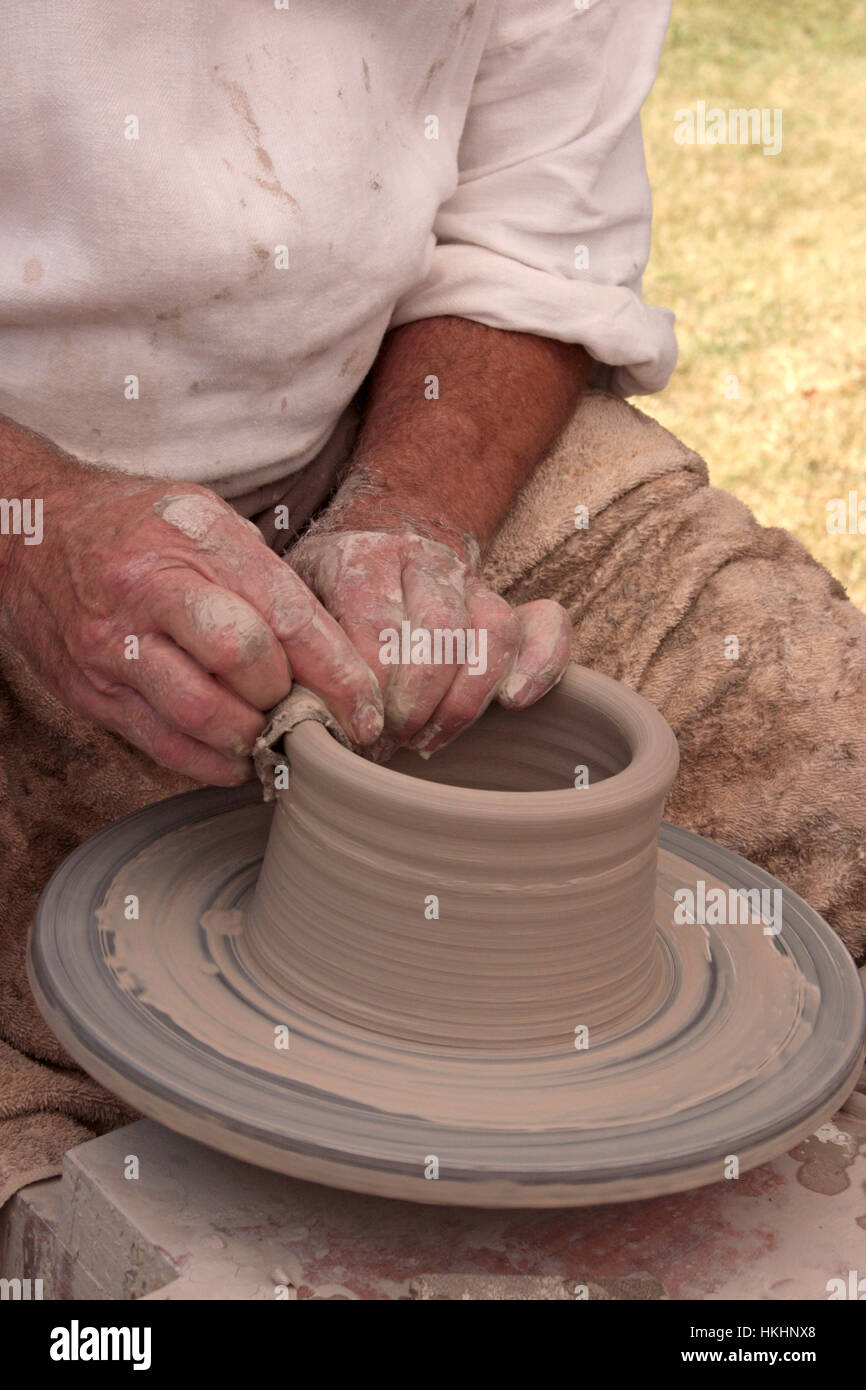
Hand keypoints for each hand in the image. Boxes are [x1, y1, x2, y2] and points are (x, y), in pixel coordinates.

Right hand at [0, 471, 383, 783]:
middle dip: (288, 698)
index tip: (365, 711)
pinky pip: (163, 743)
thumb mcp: (209, 521)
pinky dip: (212, 762)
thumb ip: (266, 579)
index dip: (336, 672)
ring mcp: (114, 645)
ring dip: (252, 738)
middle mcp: (150, 590)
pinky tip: (235, 756)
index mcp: (195, 540)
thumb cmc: (139, 528)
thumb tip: (335, 654)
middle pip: (242, 660)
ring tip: (272, 735)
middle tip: (309, 713)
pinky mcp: (91, 690)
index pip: (284, 614)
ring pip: (201, 713)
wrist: (35, 532)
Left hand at [290, 529, 570, 756]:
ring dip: (464, 699)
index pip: (375, 626)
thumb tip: (299, 716)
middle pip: (439, 629)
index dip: (370, 689)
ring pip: (491, 630)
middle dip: (416, 700)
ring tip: (429, 740)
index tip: (357, 731)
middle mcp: (423, 560)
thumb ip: (298, 651)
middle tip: (390, 740)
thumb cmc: (322, 593)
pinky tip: (516, 701)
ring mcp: (470, 581)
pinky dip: (542, 662)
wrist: (371, 537)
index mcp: (362, 557)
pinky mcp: (505, 602)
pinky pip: (544, 623)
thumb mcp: (293, 606)